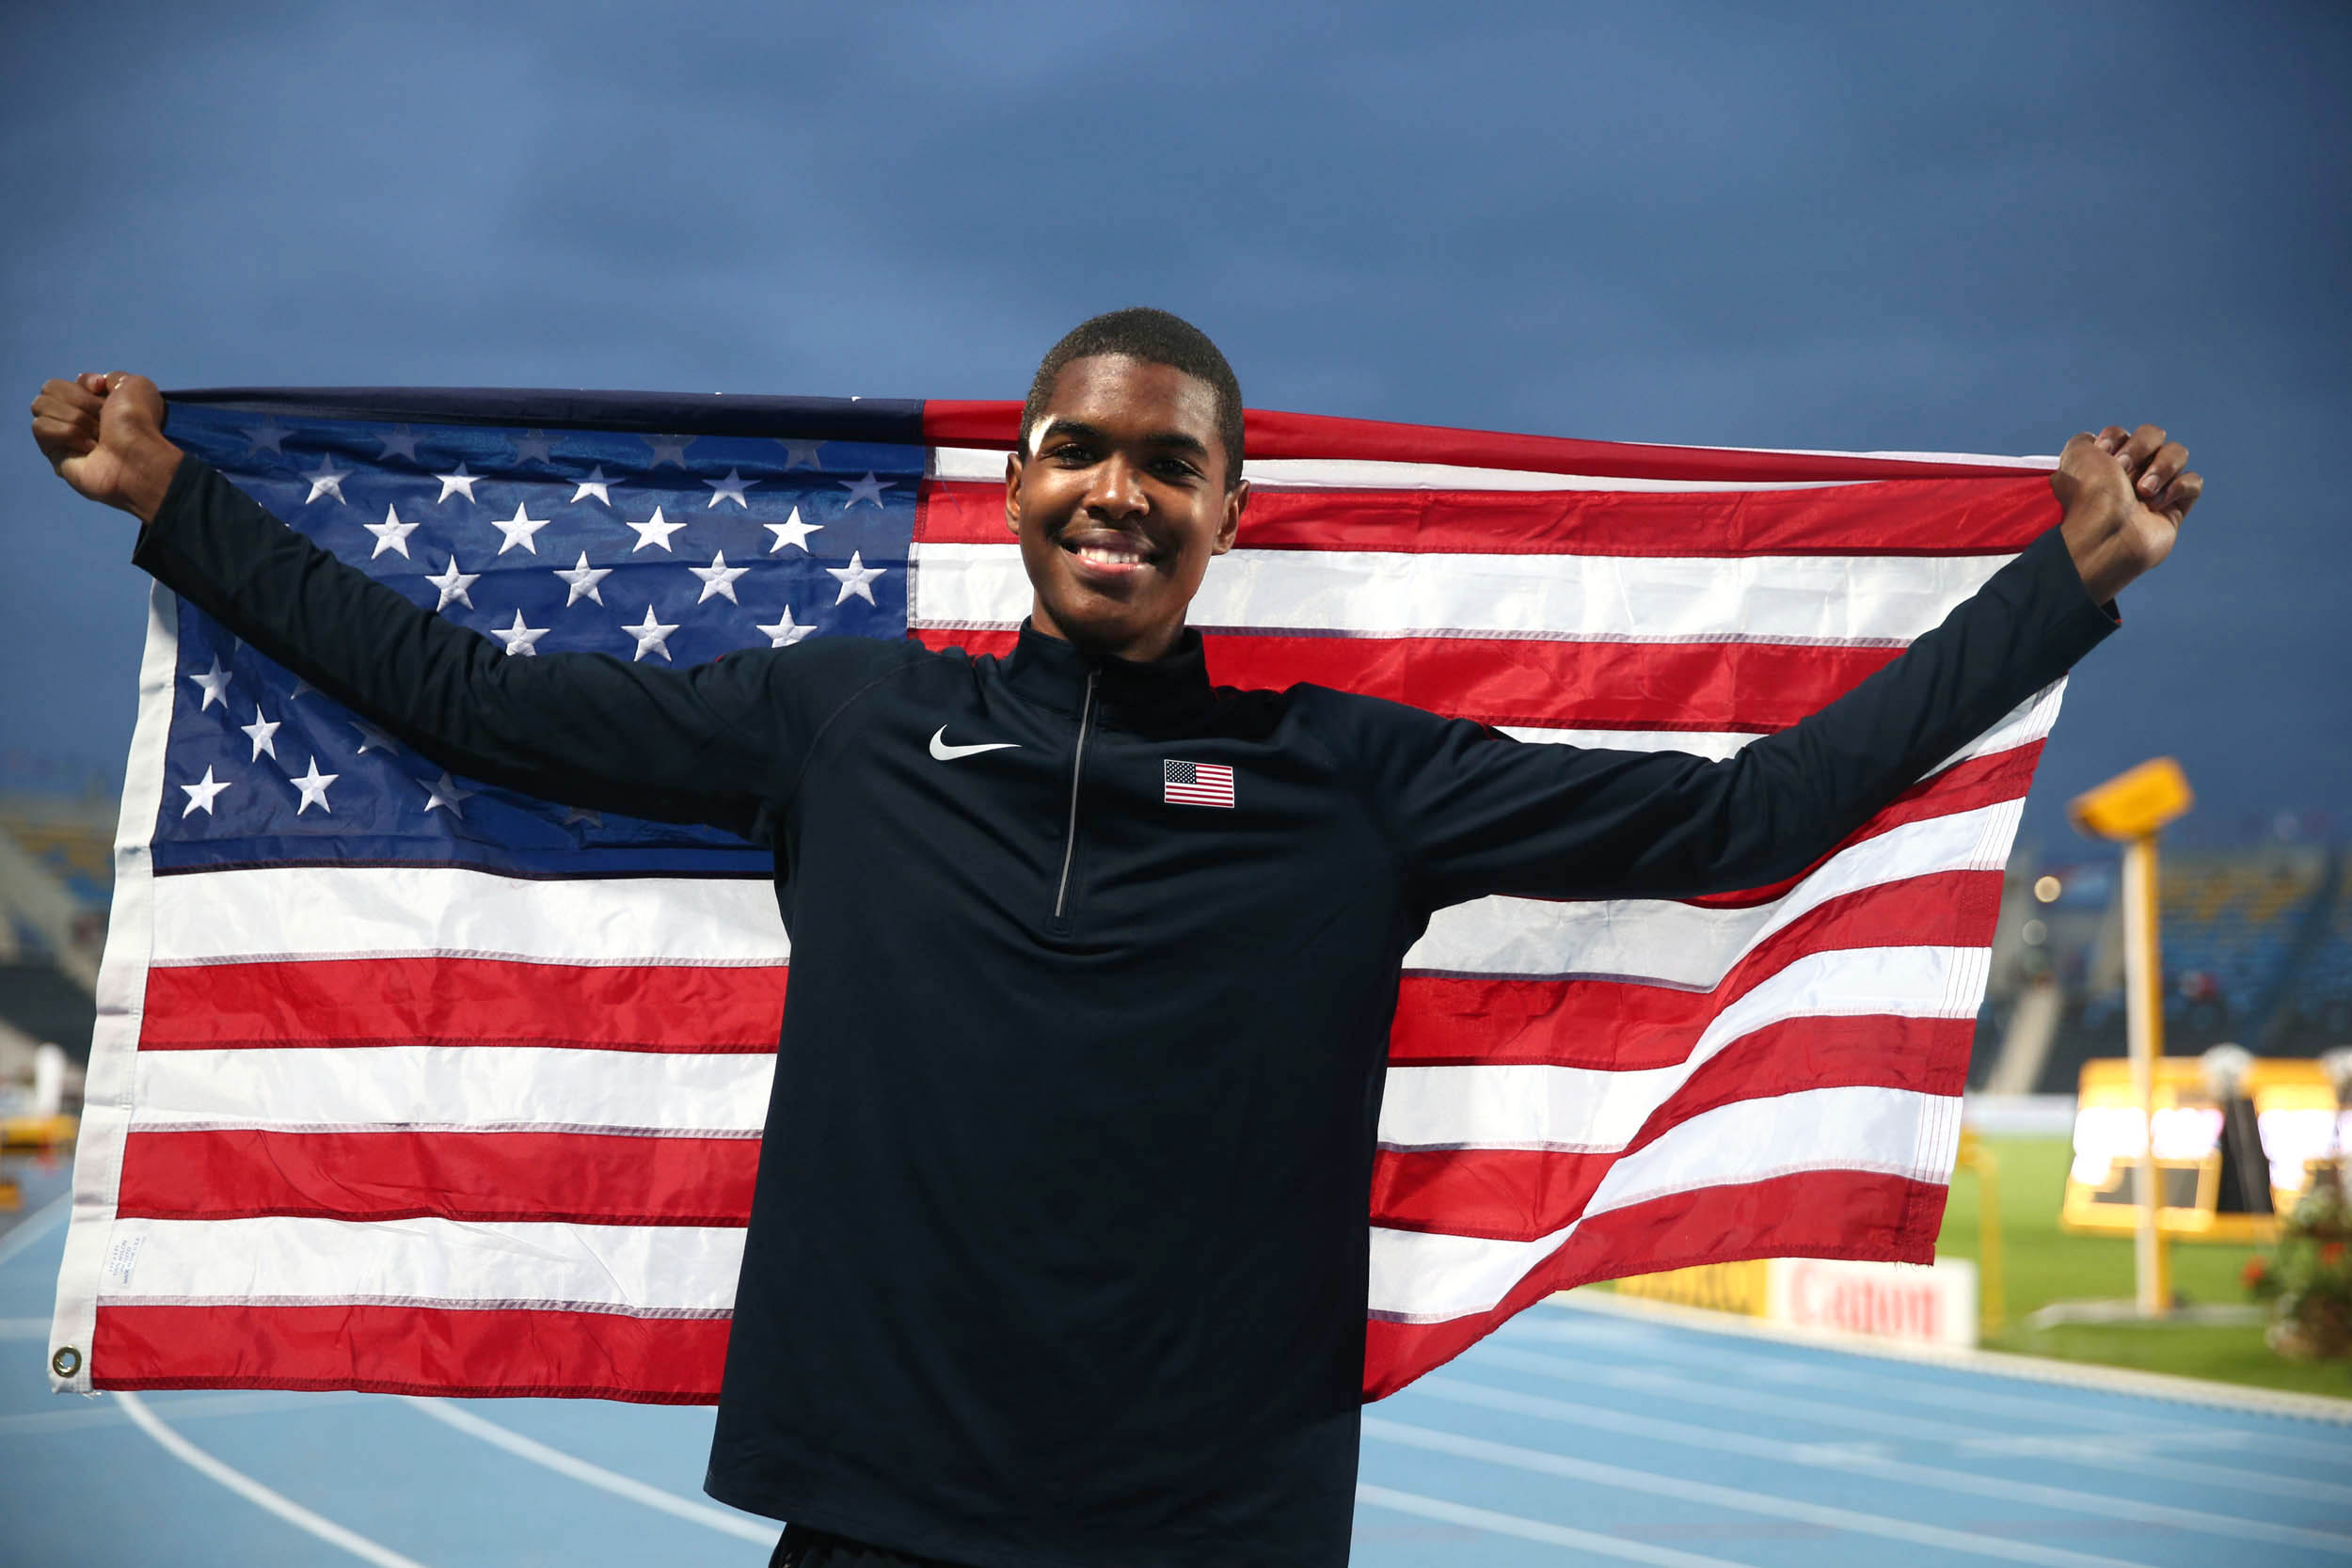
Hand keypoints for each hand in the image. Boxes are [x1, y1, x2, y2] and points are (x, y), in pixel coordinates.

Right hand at [30, 372, 181, 522]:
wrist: (139, 455)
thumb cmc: (139, 421)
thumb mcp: (134, 385)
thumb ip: (111, 378)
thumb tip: (94, 383)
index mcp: (96, 402)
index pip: (67, 380)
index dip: (84, 384)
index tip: (102, 389)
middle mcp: (78, 418)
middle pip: (50, 388)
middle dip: (79, 400)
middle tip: (102, 417)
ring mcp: (64, 436)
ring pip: (40, 405)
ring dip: (75, 418)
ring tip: (98, 436)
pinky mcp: (54, 453)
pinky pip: (40, 427)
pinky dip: (66, 433)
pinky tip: (89, 449)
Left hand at [2052, 423, 2201, 603]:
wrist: (2106, 534)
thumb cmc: (2089, 496)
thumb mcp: (2075, 456)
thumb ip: (2084, 440)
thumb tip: (2094, 440)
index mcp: (2102, 464)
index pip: (2121, 432)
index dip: (2116, 438)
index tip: (2104, 454)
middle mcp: (2128, 475)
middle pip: (2154, 434)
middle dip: (2141, 447)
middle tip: (2124, 471)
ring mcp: (2154, 490)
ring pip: (2178, 453)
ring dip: (2162, 467)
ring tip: (2143, 491)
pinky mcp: (2175, 508)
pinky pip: (2193, 482)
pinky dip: (2179, 488)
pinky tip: (2158, 505)